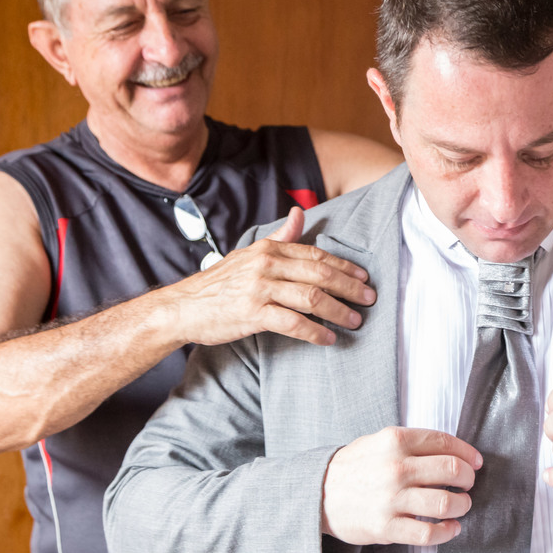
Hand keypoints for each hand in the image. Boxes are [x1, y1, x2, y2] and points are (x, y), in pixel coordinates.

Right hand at [171, 207, 376, 345]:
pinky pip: (292, 323)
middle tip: (370, 299)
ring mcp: (259, 289)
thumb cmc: (218, 284)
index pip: (316, 254)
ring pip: (312, 297)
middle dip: (349, 287)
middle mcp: (266, 265)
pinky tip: (328, 339)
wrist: (183, 308)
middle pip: (320, 273)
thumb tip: (299, 213)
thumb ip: (278, 237)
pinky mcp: (252, 314)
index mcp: (268, 250)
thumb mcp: (248, 254)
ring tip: (355, 320)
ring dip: (339, 310)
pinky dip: (315, 332)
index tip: (364, 277)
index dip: (344, 266)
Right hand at [321, 427, 481, 545]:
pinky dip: (447, 531)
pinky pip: (429, 533)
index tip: (475, 462)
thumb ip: (412, 444)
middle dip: (468, 479)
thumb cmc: (353, 467)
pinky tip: (451, 528)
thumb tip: (454, 453)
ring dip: (462, 505)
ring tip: (461, 505)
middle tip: (468, 484)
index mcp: (395, 440)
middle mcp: (395, 467)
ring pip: (446, 503)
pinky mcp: (386, 527)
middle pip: (452, 470)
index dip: (467, 453)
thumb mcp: (378, 441)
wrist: (317, 494)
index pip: (444, 443)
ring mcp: (391, 499)